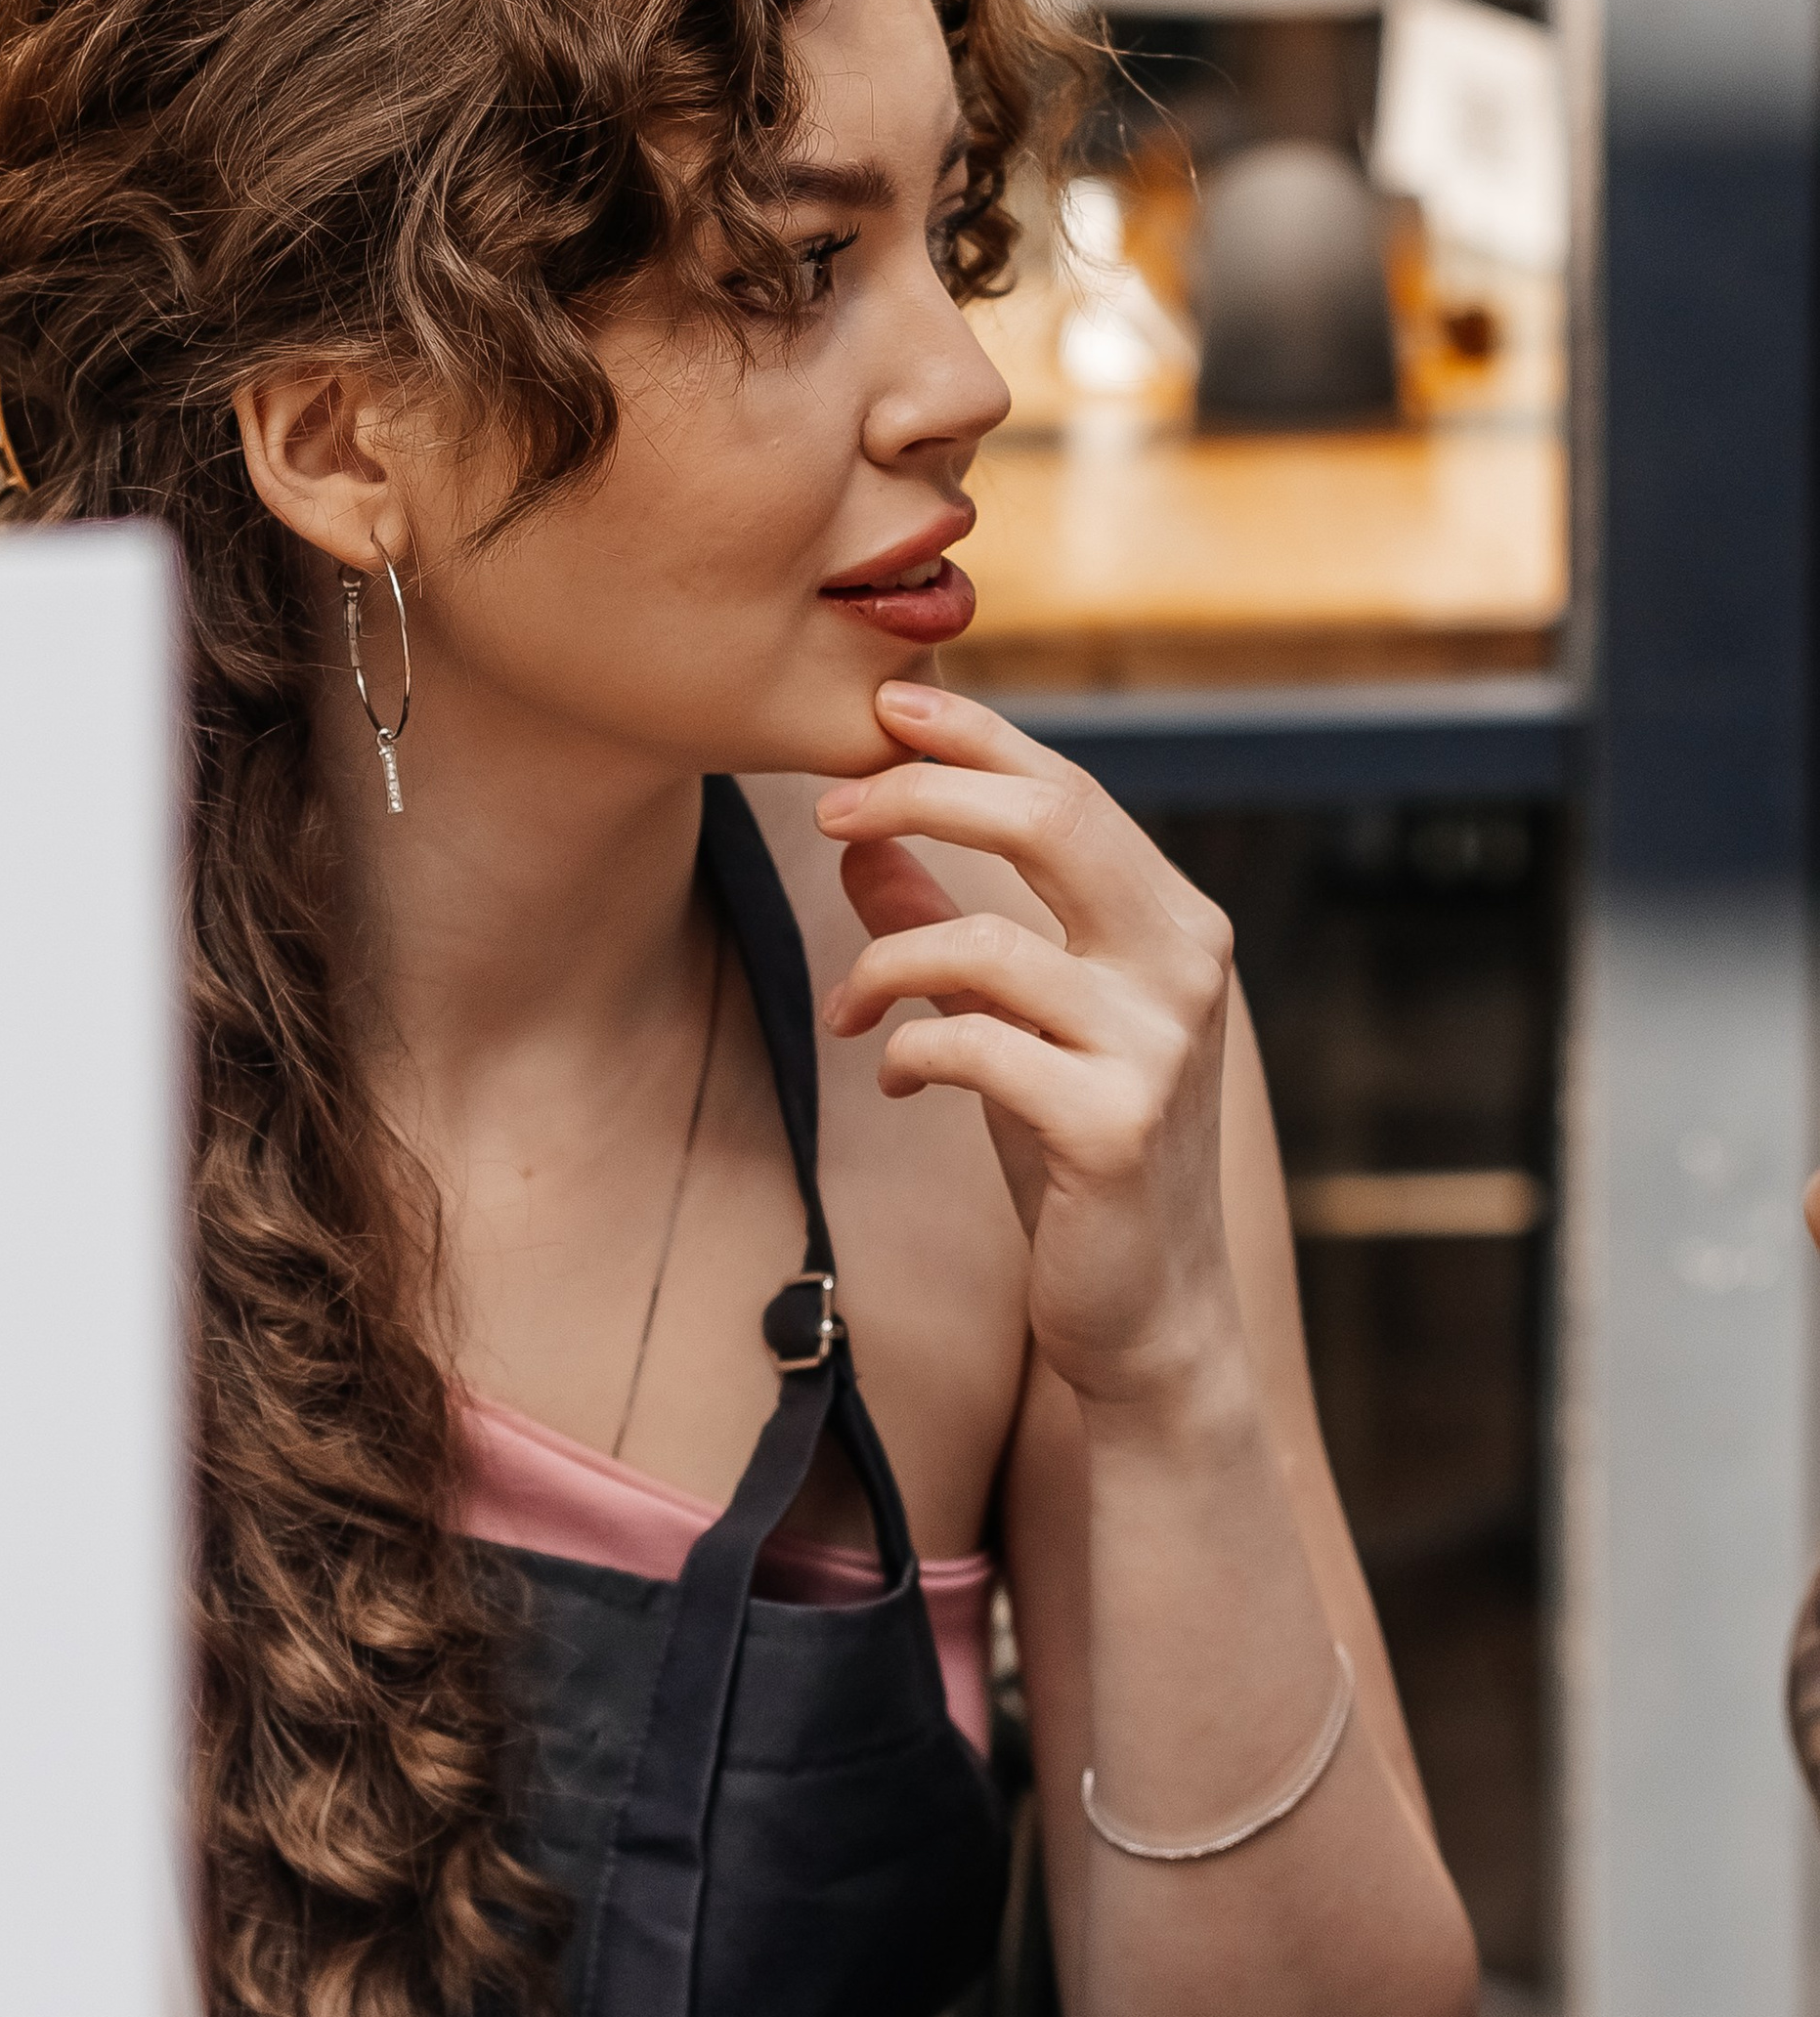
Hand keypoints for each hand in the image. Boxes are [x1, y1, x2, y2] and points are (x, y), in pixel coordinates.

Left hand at [816, 683, 1240, 1415]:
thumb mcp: (1014, 1023)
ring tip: (849, 1011)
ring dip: (885, 965)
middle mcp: (1186, 965)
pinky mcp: (1114, 1124)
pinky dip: (911, 1048)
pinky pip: (973, 1045)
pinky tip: (902, 1077)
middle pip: (1052, 821)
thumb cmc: (1078, 1155)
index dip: (978, 738)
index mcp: (1173, 923)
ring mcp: (1158, 1045)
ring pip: (985, 943)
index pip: (1073, 792)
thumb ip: (949, 926)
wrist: (1145, 1311)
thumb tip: (863, 839)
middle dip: (925, 794)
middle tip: (830, 809)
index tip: (884, 705)